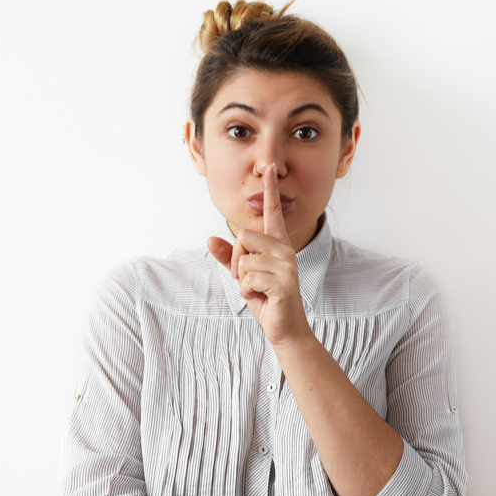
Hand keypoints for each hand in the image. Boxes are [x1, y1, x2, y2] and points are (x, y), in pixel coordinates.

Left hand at [207, 163, 312, 346]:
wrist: (284, 327)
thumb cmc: (265, 298)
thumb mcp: (242, 275)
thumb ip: (228, 256)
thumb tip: (209, 239)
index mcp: (277, 244)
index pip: (273, 212)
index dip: (270, 190)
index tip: (270, 167)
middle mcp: (284, 250)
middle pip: (243, 236)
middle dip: (236, 260)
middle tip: (248, 279)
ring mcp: (286, 265)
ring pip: (242, 260)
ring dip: (241, 280)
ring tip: (257, 290)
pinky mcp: (283, 282)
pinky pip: (247, 278)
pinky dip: (246, 292)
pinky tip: (260, 298)